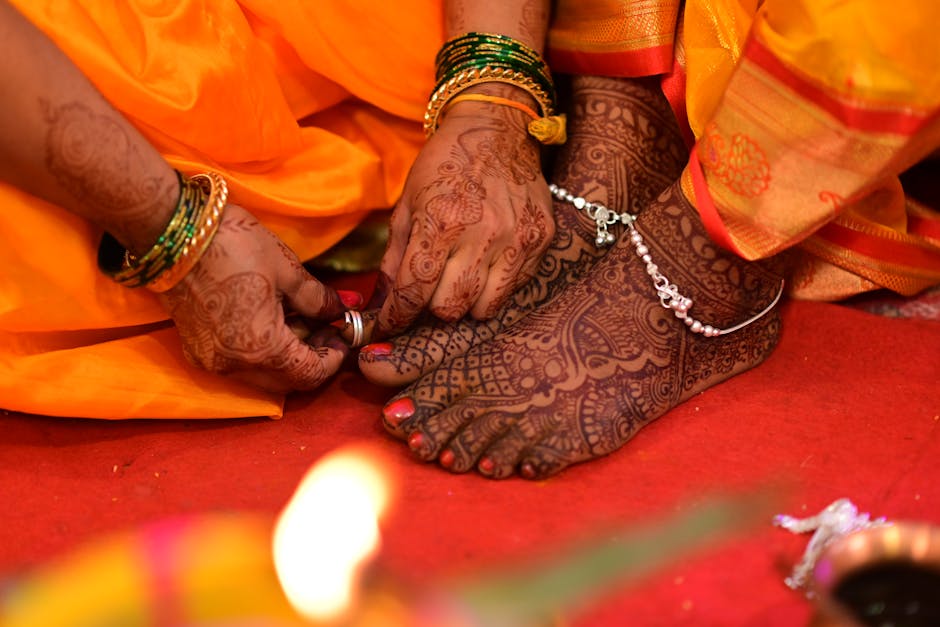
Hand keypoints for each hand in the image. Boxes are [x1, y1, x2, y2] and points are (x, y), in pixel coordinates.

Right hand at [160, 205, 348, 393]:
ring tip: (301, 319)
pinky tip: (271, 320)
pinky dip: (261, 352)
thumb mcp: (288, 270)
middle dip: (313, 358)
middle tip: (327, 327)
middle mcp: (234, 366)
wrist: (173, 232)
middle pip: (287, 381)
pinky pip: (239, 364)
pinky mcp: (196, 349)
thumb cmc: (233, 246)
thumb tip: (343, 310)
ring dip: (287, 356)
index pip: (310, 374)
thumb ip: (319, 300)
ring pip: (263, 375)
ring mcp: (211, 361)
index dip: (334, 358)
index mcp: (262, 349)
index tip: (344, 335)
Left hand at [375, 92, 553, 335]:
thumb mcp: (408, 203)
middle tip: (430, 292)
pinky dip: (497, 285)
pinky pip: (515, 287)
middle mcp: (481, 234)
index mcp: (440, 221)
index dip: (397, 317)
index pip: (414, 291)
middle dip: (434, 307)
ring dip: (467, 302)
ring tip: (461, 280)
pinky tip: (489, 262)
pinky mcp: (541, 239)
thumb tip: (383, 303)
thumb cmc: (445, 164)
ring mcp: (517, 238)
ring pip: (486, 308)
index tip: (389, 326)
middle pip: (451, 308)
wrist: (496, 128)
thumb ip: (395, 256)